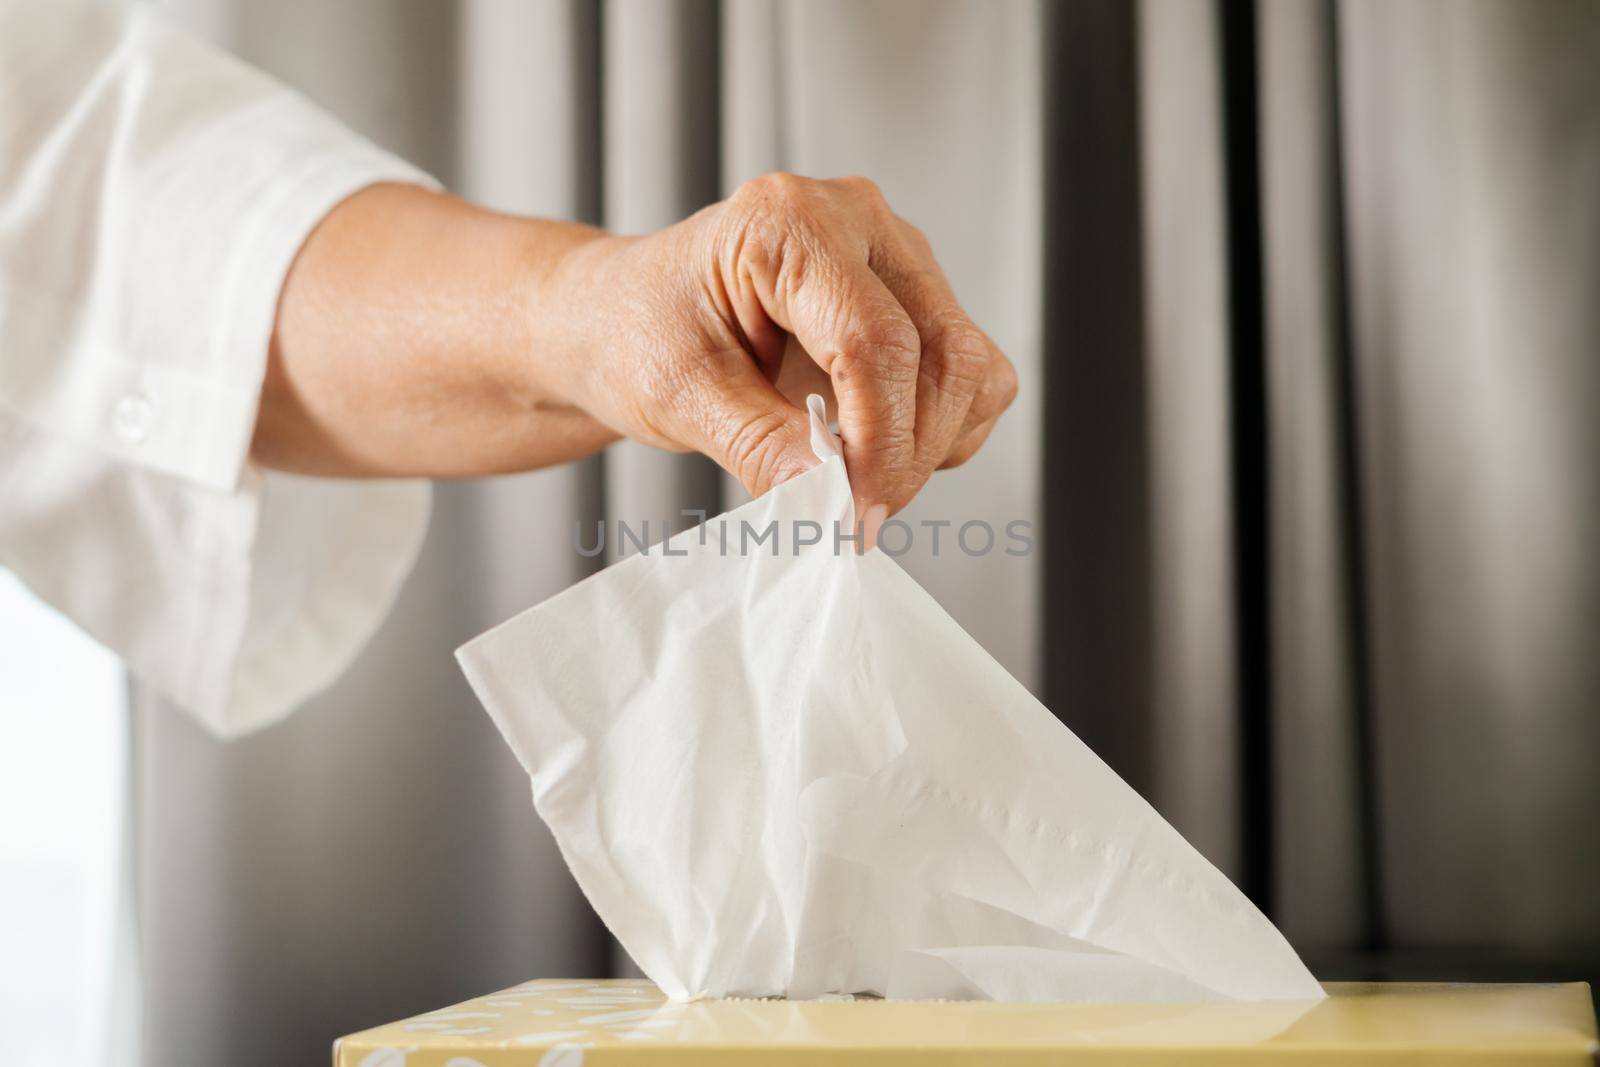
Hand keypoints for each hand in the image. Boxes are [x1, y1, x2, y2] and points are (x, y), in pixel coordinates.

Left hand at [529, 174, 1017, 521]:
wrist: (624, 320)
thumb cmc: (638, 335)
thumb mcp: (677, 397)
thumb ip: (759, 445)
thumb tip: (832, 498)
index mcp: (787, 223)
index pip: (876, 338)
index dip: (880, 441)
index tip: (858, 511)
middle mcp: (857, 220)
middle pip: (944, 352)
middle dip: (909, 452)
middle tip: (851, 511)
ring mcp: (897, 255)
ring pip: (971, 366)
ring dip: (930, 445)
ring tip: (853, 475)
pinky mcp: (917, 296)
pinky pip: (972, 376)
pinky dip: (939, 431)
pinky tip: (872, 443)